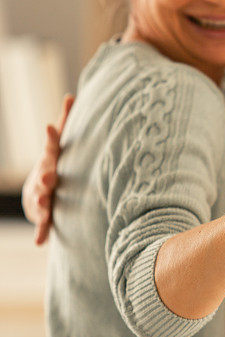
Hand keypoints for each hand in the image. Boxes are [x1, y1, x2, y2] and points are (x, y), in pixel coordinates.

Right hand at [21, 94, 73, 244]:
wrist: (39, 194)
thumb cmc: (55, 164)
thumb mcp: (60, 145)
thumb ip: (66, 122)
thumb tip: (72, 95)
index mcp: (51, 160)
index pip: (52, 147)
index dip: (51, 137)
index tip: (51, 127)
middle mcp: (44, 178)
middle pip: (44, 175)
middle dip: (46, 175)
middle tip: (48, 176)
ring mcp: (41, 197)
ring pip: (40, 200)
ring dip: (40, 202)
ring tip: (41, 202)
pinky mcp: (42, 215)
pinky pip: (42, 225)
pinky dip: (41, 232)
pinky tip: (39, 241)